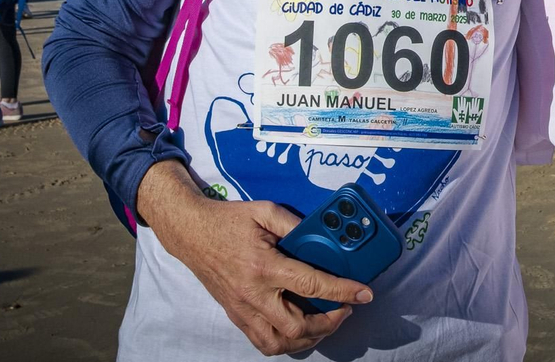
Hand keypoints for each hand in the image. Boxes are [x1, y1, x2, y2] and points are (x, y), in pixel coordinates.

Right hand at [139, 162, 370, 354]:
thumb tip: (323, 234)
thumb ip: (295, 224)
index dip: (343, 291)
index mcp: (264, 266)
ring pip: (278, 343)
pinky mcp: (236, 315)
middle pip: (297, 325)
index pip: (311, 285)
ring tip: (324, 323)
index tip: (364, 294)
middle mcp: (253, 294)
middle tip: (344, 309)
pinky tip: (298, 328)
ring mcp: (243, 309)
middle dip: (328, 323)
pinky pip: (262, 342)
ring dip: (307, 338)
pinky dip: (285, 342)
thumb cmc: (227, 221)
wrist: (190, 233)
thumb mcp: (264, 211)